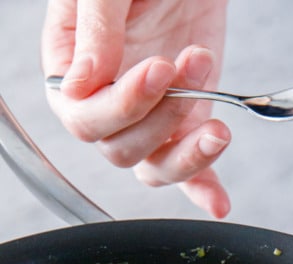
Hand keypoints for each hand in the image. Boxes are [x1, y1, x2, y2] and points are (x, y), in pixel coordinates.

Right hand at [41, 0, 231, 216]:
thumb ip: (96, 29)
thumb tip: (79, 85)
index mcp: (69, 70)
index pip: (83, 116)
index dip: (122, 104)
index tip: (159, 68)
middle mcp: (104, 103)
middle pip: (120, 148)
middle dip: (161, 118)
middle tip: (189, 66)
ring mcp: (146, 119)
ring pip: (153, 167)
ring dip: (188, 154)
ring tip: (218, 126)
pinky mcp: (182, 126)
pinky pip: (188, 171)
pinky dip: (203, 187)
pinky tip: (219, 203)